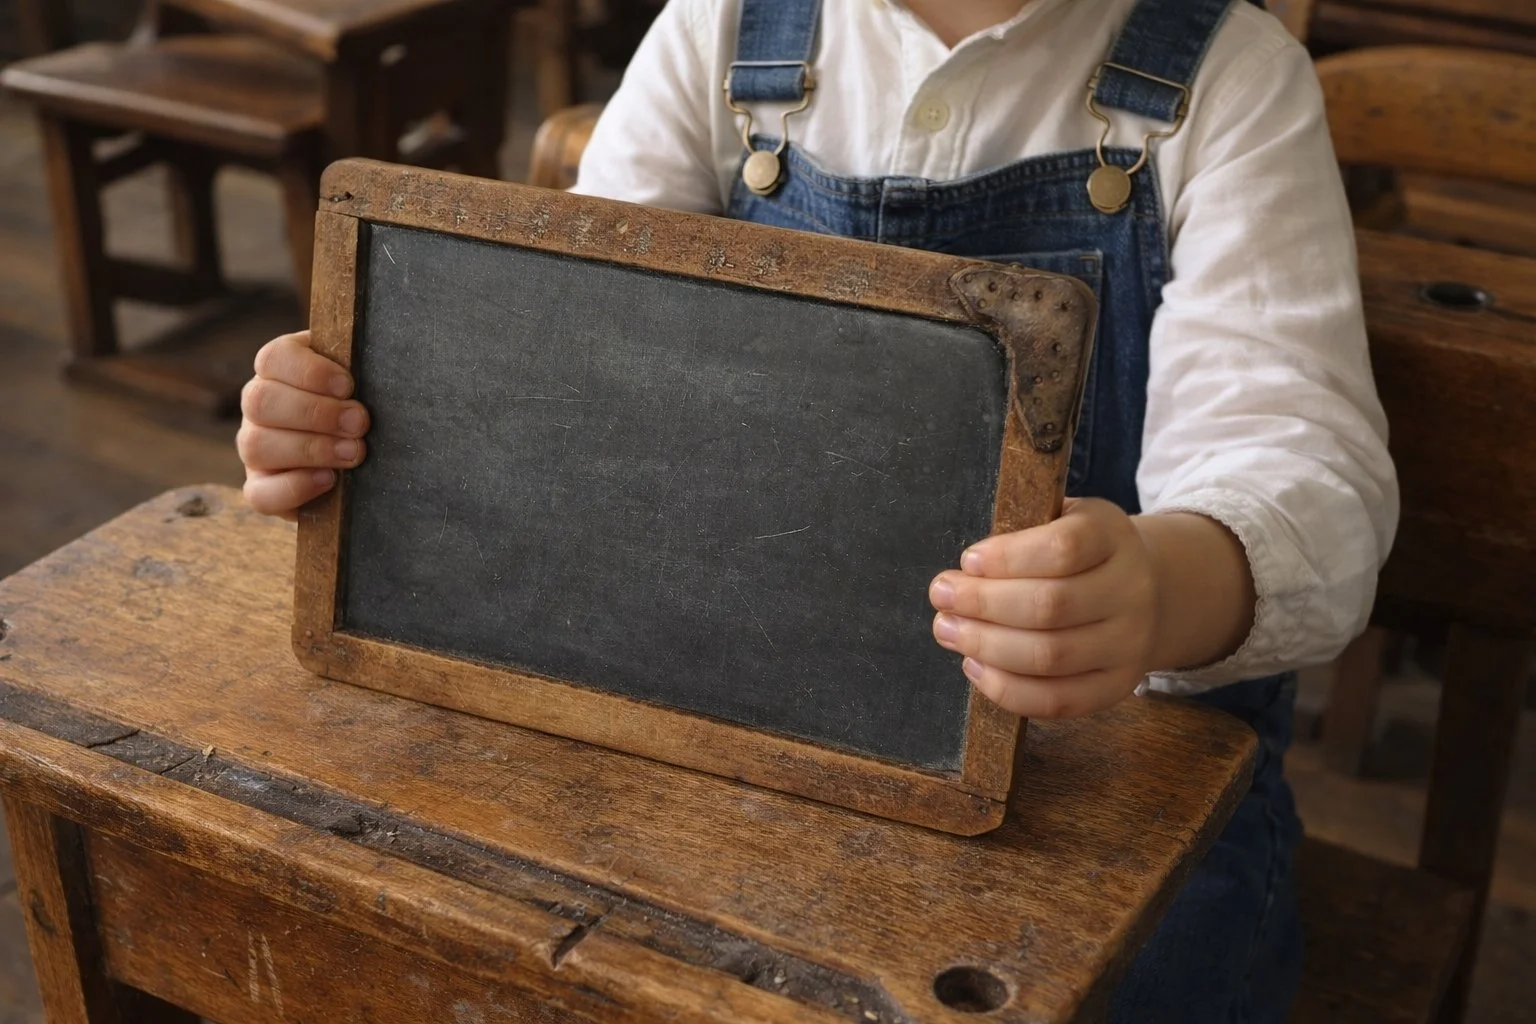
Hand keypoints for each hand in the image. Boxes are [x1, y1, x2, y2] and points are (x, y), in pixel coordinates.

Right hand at [237, 330, 369, 518]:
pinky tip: (329, 479)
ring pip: (256, 446)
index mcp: (278, 370)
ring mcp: (254, 448)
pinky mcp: (261, 488)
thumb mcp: (361, 380)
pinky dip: (295, 487)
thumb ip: (360, 369)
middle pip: (261, 401)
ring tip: (354, 452)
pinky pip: (260, 494)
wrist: (362, 455)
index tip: (348, 386)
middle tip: (360, 423)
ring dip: (312, 449)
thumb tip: (376, 370)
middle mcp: (258, 407)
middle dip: (316, 413)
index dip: (310, 372)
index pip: (273, 359)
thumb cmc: (361, 406)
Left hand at [928, 498, 1158, 717]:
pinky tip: (975, 666)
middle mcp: (1131, 591)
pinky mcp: (1117, 686)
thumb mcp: (1061, 521)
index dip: (1007, 557)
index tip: (968, 560)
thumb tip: (966, 574)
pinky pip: (1057, 700)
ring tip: (949, 630)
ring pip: (1050, 656)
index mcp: (1112, 537)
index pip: (1063, 547)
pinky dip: (1006, 688)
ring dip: (986, 646)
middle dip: (983, 603)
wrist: (1146, 593)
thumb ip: (1021, 537)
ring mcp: (1129, 644)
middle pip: (1050, 605)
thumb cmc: (1081, 555)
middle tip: (942, 596)